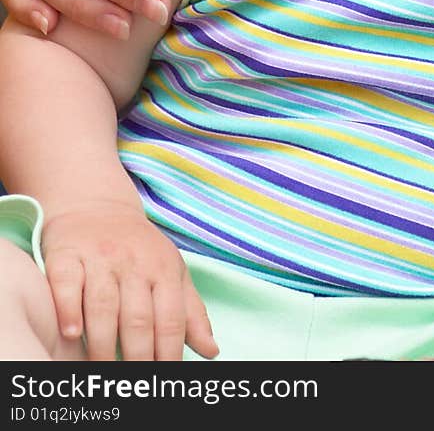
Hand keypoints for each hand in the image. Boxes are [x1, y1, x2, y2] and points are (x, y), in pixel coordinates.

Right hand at [42, 201, 217, 361]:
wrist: (97, 206)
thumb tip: (211, 352)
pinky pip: (67, 283)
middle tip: (132, 381)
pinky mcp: (67, 254)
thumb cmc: (139, 250)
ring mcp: (99, 257)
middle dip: (137, 355)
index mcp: (163, 268)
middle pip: (137, 317)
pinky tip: (72, 332)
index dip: (169, 352)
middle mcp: (132, 262)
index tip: (164, 378)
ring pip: (103, 305)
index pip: (170, 317)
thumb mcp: (171, 273)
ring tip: (101, 369)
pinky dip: (68, 308)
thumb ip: (190, 313)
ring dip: (102, 342)